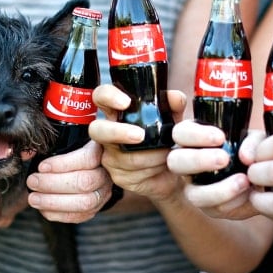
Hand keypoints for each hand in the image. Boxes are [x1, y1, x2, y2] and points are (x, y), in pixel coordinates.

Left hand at [27, 140, 110, 222]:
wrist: (93, 167)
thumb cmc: (76, 151)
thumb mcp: (68, 141)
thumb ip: (51, 145)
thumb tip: (27, 154)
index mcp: (102, 151)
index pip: (87, 158)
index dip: (63, 164)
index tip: (42, 166)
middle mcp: (106, 173)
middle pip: (84, 182)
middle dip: (53, 184)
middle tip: (32, 181)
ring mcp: (103, 193)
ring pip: (84, 202)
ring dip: (54, 202)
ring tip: (33, 198)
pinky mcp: (95, 208)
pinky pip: (78, 216)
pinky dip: (57, 214)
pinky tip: (42, 208)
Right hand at [89, 85, 185, 203]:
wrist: (174, 171)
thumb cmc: (166, 140)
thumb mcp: (174, 119)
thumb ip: (174, 106)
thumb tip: (174, 97)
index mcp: (117, 113)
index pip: (101, 96)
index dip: (108, 96)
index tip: (125, 102)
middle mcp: (108, 134)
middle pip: (98, 130)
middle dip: (118, 132)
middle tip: (140, 135)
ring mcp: (110, 157)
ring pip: (126, 156)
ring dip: (153, 154)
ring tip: (167, 151)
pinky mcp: (118, 177)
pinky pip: (135, 173)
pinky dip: (154, 168)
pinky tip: (163, 165)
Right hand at [168, 123, 264, 219]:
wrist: (267, 177)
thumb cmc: (255, 150)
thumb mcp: (258, 141)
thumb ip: (253, 143)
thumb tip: (245, 156)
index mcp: (193, 139)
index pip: (181, 133)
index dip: (195, 135)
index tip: (220, 138)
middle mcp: (187, 164)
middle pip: (175, 162)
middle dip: (198, 160)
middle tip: (223, 159)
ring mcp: (194, 188)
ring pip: (193, 194)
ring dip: (218, 190)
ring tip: (243, 181)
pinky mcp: (209, 207)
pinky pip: (214, 209)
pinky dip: (233, 202)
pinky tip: (249, 193)